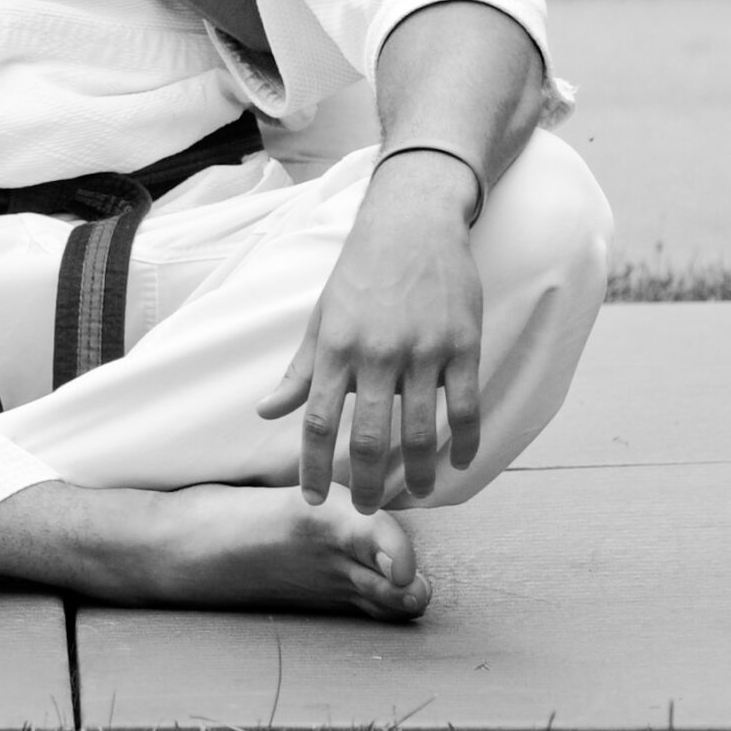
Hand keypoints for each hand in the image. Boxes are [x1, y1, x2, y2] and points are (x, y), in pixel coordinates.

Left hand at [256, 151, 483, 511]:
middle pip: (370, 436)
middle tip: (368, 509)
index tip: (314, 498)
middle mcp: (377, 352)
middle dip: (367, 482)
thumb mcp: (323, 316)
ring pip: (419, 430)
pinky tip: (458, 463)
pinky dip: (462, 442)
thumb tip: (267, 410)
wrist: (412, 221)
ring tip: (414, 493)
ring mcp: (423, 350)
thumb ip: (300, 370)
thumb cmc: (361, 270)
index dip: (315, 467)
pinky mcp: (462, 343)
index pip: (319, 421)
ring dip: (416, 472)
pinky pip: (463, 406)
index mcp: (336, 347)